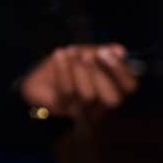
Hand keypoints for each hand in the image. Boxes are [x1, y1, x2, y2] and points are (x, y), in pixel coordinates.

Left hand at [19, 43, 139, 122]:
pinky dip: (63, 69)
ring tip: (70, 52)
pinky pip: (66, 91)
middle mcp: (99, 107)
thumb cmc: (63, 70)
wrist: (32, 82)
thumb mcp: (82, 56)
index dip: (122, 70)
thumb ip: (101, 53)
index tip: (107, 52)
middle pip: (114, 99)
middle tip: (87, 55)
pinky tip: (59, 55)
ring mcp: (79, 112)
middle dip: (102, 73)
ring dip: (79, 68)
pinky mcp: (60, 109)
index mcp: (110, 91)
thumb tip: (121, 50)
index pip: (129, 88)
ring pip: (89, 95)